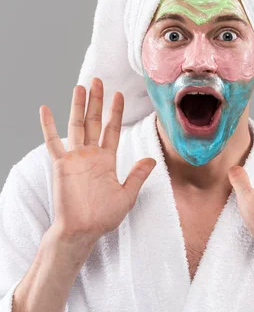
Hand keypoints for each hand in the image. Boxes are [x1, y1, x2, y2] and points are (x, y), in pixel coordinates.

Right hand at [39, 77, 155, 245]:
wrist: (83, 230)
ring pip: (76, 125)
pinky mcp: (61, 164)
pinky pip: (53, 142)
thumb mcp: (127, 195)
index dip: (115, 112)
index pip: (112, 130)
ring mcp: (75, 158)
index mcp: (107, 160)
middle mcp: (91, 155)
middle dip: (97, 101)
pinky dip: (48, 126)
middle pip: (94, 121)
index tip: (118, 95)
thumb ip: (137, 176)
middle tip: (98, 80)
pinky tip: (45, 109)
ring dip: (78, 106)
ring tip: (80, 86)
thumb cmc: (103, 217)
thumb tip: (150, 158)